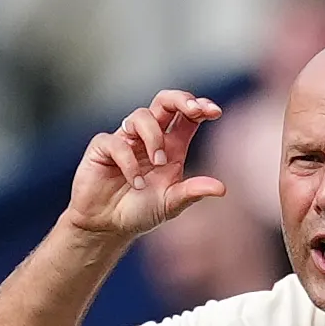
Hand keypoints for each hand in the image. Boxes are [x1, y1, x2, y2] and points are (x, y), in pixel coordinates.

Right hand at [66, 90, 226, 237]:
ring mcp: (126, 140)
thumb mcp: (172, 204)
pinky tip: (137, 183)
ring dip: (154, 138)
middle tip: (195, 110)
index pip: (187, 116)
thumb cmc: (140, 211)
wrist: (108, 226)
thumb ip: (193, 192)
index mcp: (171, 147)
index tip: (215, 112)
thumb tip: (221, 188)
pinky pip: (116, 142)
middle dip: (181, 99)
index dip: (200, 107)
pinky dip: (129, 162)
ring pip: (141, 116)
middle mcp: (149, 138)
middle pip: (164, 101)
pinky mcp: (103, 148)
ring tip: (159, 163)